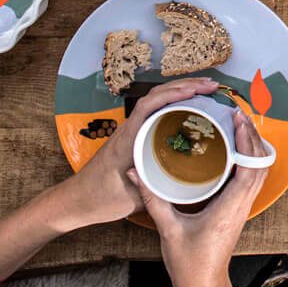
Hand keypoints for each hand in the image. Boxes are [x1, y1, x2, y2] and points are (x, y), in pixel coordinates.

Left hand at [55, 77, 220, 229]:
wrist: (76, 200)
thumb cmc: (99, 199)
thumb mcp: (132, 199)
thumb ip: (157, 188)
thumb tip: (188, 181)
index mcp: (128, 137)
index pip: (150, 104)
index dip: (175, 93)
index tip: (197, 90)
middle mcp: (129, 128)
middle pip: (156, 95)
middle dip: (185, 85)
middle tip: (211, 86)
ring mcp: (130, 130)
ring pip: (155, 101)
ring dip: (179, 91)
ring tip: (205, 90)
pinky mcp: (132, 136)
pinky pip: (154, 111)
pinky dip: (172, 103)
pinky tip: (188, 108)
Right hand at [129, 109, 267, 286]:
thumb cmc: (189, 264)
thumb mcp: (168, 229)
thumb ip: (153, 198)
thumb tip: (136, 171)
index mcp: (229, 207)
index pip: (249, 166)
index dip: (247, 139)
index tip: (237, 118)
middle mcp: (242, 205)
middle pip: (260, 163)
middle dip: (252, 135)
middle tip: (237, 114)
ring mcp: (243, 208)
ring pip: (260, 171)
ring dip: (253, 146)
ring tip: (239, 126)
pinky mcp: (238, 211)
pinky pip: (252, 179)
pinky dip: (249, 159)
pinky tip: (234, 150)